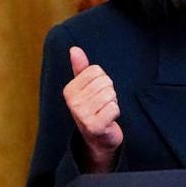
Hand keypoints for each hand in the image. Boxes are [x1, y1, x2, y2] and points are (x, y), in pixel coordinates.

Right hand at [62, 46, 122, 171]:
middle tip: (102, 104)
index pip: (96, 71)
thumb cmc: (93, 109)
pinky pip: (114, 108)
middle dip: (109, 92)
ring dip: (113, 103)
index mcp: (69, 90)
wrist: (98, 138)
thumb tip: (74, 49)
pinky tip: (109, 120)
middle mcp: (73, 102)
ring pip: (111, 94)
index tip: (97, 93)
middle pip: (105, 82)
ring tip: (105, 111)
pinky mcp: (95, 126)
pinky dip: (116, 113)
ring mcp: (82, 115)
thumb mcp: (85, 88)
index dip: (103, 81)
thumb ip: (80, 68)